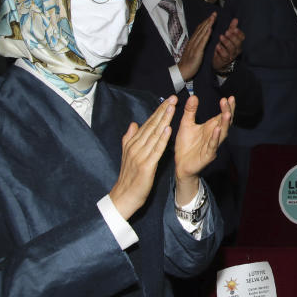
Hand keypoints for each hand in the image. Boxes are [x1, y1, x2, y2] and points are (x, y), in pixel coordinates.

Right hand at [109, 96, 176, 219]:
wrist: (123, 197)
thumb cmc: (129, 177)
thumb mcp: (128, 156)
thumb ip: (129, 139)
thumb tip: (133, 123)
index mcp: (132, 143)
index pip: (147, 124)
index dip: (158, 111)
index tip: (168, 100)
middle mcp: (135, 147)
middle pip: (151, 125)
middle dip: (163, 111)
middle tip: (173, 98)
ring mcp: (140, 155)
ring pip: (154, 134)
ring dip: (164, 120)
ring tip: (172, 108)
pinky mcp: (146, 166)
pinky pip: (156, 150)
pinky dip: (162, 139)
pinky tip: (168, 129)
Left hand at [173, 95, 234, 203]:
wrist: (180, 164)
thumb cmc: (185, 144)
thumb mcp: (186, 124)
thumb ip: (190, 111)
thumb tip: (193, 96)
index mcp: (211, 127)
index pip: (222, 115)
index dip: (226, 107)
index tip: (229, 97)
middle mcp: (215, 135)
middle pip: (225, 122)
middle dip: (228, 111)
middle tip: (228, 101)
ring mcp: (213, 145)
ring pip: (222, 133)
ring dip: (225, 124)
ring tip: (227, 113)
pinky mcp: (208, 154)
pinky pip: (213, 145)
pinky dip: (215, 138)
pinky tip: (217, 129)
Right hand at [177, 13, 215, 80]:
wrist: (183, 71)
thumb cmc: (189, 62)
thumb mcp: (194, 51)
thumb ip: (197, 44)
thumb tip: (202, 38)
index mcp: (193, 41)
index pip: (199, 29)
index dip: (206, 22)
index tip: (211, 16)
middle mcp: (193, 42)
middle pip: (201, 29)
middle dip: (208, 20)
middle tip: (214, 13)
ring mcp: (194, 46)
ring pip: (202, 33)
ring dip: (208, 25)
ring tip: (213, 18)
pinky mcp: (197, 51)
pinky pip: (202, 42)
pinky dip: (206, 35)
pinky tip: (210, 29)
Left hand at [213, 18, 243, 72]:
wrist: (220, 61)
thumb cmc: (224, 47)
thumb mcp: (228, 37)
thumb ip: (232, 28)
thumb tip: (235, 19)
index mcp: (238, 43)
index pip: (242, 38)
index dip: (239, 33)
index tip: (234, 29)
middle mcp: (237, 49)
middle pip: (237, 43)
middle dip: (232, 37)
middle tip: (227, 32)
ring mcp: (231, 55)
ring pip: (231, 49)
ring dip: (226, 42)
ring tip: (221, 36)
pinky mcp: (225, 60)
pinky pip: (225, 56)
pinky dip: (221, 50)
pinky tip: (217, 46)